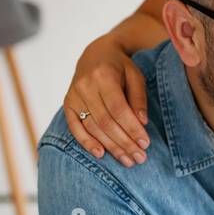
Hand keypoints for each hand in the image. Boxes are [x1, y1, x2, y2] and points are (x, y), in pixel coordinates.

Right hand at [64, 35, 150, 166]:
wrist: (96, 54)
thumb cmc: (120, 66)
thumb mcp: (135, 75)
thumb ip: (138, 98)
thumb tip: (142, 123)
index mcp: (103, 76)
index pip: (118, 109)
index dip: (131, 128)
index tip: (145, 143)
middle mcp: (85, 87)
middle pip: (105, 121)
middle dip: (124, 142)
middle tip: (139, 158)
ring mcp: (73, 96)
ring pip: (92, 127)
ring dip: (110, 147)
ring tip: (127, 160)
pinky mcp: (67, 104)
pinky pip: (75, 127)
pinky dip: (86, 142)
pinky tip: (100, 154)